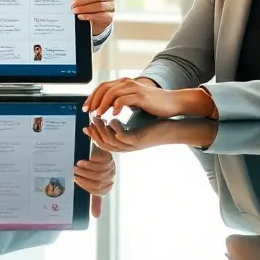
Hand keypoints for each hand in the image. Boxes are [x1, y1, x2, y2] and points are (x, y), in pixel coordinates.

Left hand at [72, 0, 114, 36]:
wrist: (97, 16)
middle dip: (83, 0)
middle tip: (72, 3)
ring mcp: (112, 6)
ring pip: (99, 6)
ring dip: (84, 8)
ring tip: (74, 10)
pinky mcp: (110, 17)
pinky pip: (101, 16)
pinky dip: (89, 16)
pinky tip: (81, 16)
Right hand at [74, 145, 115, 217]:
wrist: (94, 151)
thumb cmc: (91, 169)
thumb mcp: (91, 184)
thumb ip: (94, 199)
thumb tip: (96, 216)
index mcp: (106, 186)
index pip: (98, 191)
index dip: (86, 186)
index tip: (75, 180)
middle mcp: (110, 178)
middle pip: (99, 183)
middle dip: (85, 179)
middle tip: (74, 174)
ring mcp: (111, 168)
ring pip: (100, 174)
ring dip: (86, 171)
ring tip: (76, 167)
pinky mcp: (109, 158)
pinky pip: (101, 164)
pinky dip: (90, 163)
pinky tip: (82, 161)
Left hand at [83, 77, 173, 118]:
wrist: (172, 102)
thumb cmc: (152, 104)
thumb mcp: (133, 101)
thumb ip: (120, 101)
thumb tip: (105, 107)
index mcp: (123, 83)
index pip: (102, 86)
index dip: (92, 96)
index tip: (85, 108)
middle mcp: (127, 82)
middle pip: (104, 88)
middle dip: (93, 100)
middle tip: (88, 112)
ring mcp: (134, 88)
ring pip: (111, 93)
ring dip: (102, 105)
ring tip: (98, 115)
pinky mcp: (140, 95)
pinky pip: (123, 99)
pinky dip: (116, 106)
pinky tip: (114, 114)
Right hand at [84, 116, 218, 152]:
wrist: (174, 129)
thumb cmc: (155, 125)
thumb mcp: (135, 124)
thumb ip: (122, 123)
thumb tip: (109, 113)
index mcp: (124, 143)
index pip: (104, 142)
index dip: (93, 135)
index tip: (86, 124)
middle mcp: (127, 146)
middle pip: (104, 145)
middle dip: (94, 133)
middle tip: (89, 120)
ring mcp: (133, 145)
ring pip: (111, 142)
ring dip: (102, 130)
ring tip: (98, 117)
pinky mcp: (140, 141)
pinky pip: (123, 138)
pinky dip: (115, 129)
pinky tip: (113, 119)